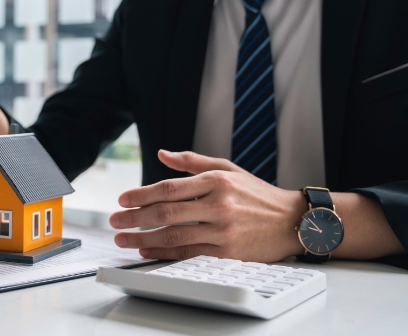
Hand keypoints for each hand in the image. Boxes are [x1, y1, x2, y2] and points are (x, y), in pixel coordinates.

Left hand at [109, 150, 306, 261]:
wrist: (293, 221)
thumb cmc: (257, 194)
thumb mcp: (228, 169)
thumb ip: (193, 162)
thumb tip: (162, 154)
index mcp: (216, 181)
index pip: (169, 187)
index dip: (141, 194)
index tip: (122, 200)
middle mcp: (218, 204)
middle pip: (166, 212)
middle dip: (134, 218)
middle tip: (113, 221)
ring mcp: (223, 230)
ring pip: (174, 235)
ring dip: (143, 238)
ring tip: (123, 239)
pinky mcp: (228, 252)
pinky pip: (188, 254)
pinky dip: (164, 253)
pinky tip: (147, 251)